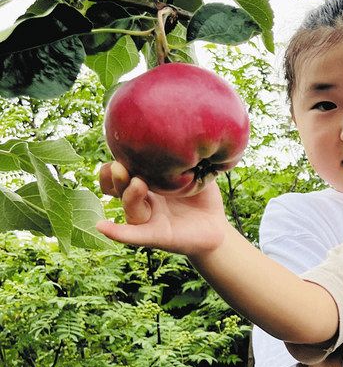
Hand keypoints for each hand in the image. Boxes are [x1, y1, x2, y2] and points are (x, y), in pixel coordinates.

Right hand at [96, 161, 228, 255]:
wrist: (217, 227)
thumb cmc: (203, 196)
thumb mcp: (198, 170)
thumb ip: (188, 154)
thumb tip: (187, 130)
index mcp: (148, 183)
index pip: (121, 173)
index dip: (114, 164)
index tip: (119, 152)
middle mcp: (144, 200)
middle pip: (119, 190)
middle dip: (116, 177)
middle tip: (120, 166)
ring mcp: (149, 219)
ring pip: (130, 210)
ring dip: (128, 197)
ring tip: (138, 183)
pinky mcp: (158, 236)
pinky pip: (135, 235)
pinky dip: (118, 232)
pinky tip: (102, 226)